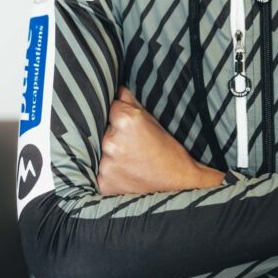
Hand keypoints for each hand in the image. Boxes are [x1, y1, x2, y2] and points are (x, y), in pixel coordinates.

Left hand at [97, 85, 225, 194]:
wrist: (179, 186)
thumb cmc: (170, 153)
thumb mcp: (154, 122)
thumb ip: (131, 102)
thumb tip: (117, 90)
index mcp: (126, 122)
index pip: (112, 107)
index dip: (122, 113)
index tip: (132, 124)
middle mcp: (112, 142)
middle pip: (104, 129)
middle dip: (114, 133)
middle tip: (132, 144)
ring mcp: (105, 164)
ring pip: (99, 150)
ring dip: (109, 152)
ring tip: (129, 159)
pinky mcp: (103, 183)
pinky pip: (98, 171)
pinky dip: (108, 170)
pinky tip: (124, 172)